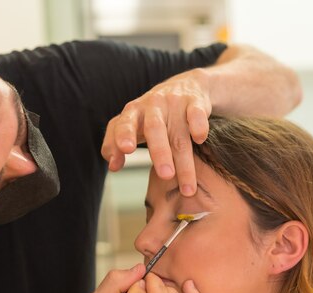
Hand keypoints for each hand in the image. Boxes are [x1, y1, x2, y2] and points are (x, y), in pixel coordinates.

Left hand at [101, 68, 211, 196]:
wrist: (186, 85)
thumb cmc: (152, 114)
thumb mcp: (131, 124)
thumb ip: (114, 144)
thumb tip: (113, 166)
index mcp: (133, 111)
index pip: (125, 122)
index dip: (124, 135)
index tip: (126, 150)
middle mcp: (153, 105)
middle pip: (155, 129)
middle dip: (160, 153)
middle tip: (165, 175)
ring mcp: (175, 102)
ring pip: (179, 134)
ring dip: (185, 162)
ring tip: (188, 188)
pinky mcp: (195, 102)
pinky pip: (197, 114)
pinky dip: (199, 126)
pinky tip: (200, 139)